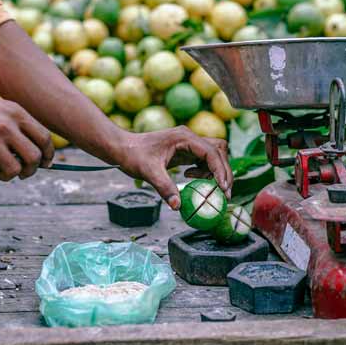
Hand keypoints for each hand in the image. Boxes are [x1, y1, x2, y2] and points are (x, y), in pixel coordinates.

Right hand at [0, 87, 53, 180]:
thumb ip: (16, 127)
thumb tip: (36, 154)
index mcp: (15, 112)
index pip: (44, 137)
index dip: (48, 154)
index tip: (45, 163)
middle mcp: (7, 125)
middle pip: (34, 158)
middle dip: (30, 170)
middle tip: (21, 172)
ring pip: (14, 171)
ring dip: (6, 175)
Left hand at [113, 127, 232, 209]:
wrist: (121, 148)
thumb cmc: (133, 155)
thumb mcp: (148, 172)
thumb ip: (164, 187)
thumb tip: (177, 206)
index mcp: (184, 138)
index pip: (212, 152)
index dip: (220, 170)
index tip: (223, 188)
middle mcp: (189, 138)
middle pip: (219, 151)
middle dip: (223, 171)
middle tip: (224, 193)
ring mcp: (188, 143)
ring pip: (214, 154)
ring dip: (215, 171)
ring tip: (205, 186)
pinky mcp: (184, 150)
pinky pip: (203, 159)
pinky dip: (204, 170)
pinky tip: (189, 177)